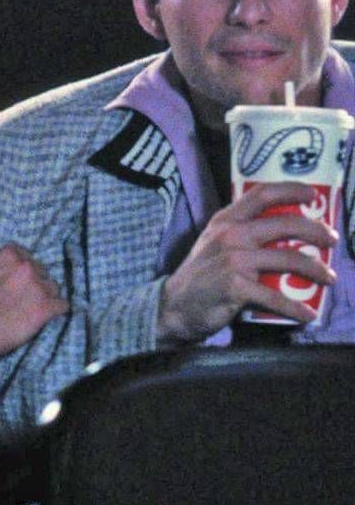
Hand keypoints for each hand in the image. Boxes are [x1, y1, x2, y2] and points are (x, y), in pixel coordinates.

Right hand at [0, 243, 68, 371]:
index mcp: (9, 254)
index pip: (26, 256)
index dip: (21, 271)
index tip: (15, 282)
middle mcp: (27, 266)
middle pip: (42, 272)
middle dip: (35, 284)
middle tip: (23, 299)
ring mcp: (39, 287)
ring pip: (54, 288)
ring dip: (47, 297)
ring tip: (34, 310)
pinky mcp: (46, 309)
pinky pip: (63, 306)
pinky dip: (57, 312)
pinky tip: (47, 318)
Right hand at [158, 182, 338, 343]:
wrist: (173, 307)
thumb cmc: (201, 276)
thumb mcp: (214, 244)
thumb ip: (240, 233)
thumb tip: (283, 233)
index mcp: (226, 220)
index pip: (262, 193)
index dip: (292, 190)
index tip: (313, 196)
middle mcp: (231, 234)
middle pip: (285, 223)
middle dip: (315, 231)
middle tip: (331, 240)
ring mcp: (233, 259)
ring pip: (288, 259)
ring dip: (316, 270)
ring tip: (329, 278)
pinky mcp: (236, 286)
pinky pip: (275, 297)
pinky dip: (296, 308)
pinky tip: (308, 315)